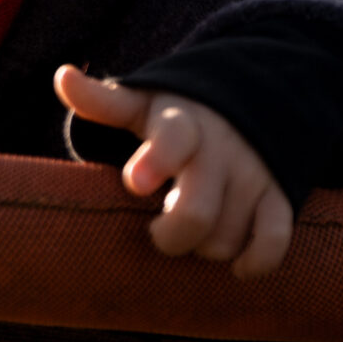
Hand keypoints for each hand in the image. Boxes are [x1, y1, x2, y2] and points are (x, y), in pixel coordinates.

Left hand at [55, 65, 293, 278]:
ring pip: (227, 236)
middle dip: (171, 236)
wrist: (252, 104)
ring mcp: (253, 173)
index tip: (136, 182)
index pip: (175, 138)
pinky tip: (236, 265)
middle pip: (197, 211)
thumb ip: (103, 101)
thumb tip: (62, 76)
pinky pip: (274, 239)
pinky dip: (256, 261)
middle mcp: (221, 148)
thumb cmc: (179, 117)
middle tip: (158, 231)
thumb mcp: (143, 104)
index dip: (157, 159)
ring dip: (205, 248)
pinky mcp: (280, 195)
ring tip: (194, 231)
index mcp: (182, 123)